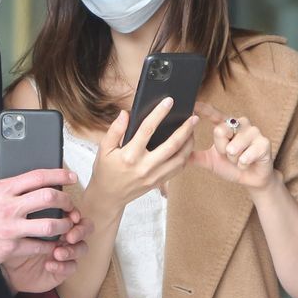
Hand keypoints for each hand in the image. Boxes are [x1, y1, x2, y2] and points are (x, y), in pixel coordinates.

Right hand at [0, 168, 79, 268]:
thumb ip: (9, 189)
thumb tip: (30, 184)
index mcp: (4, 188)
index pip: (38, 176)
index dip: (59, 174)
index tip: (71, 176)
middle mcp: (10, 206)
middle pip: (49, 197)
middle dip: (66, 201)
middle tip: (70, 205)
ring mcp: (11, 228)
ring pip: (49, 225)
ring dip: (63, 226)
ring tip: (66, 226)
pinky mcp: (10, 248)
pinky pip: (38, 247)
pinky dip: (49, 246)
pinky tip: (53, 246)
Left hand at [1, 210, 93, 293]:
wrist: (9, 266)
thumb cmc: (15, 240)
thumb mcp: (17, 224)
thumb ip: (27, 211)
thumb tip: (32, 196)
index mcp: (57, 219)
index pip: (74, 212)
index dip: (76, 213)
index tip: (71, 216)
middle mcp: (65, 234)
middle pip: (85, 228)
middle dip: (81, 231)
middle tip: (70, 236)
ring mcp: (66, 251)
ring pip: (82, 248)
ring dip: (72, 250)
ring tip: (57, 253)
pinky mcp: (63, 269)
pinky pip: (71, 267)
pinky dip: (62, 266)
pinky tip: (49, 265)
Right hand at [86, 97, 196, 224]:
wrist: (108, 196)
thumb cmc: (105, 171)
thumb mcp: (104, 149)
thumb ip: (115, 130)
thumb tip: (125, 114)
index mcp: (129, 155)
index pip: (147, 129)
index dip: (159, 113)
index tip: (168, 102)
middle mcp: (144, 166)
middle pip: (171, 145)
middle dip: (185, 129)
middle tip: (194, 118)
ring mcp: (154, 176)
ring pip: (179, 159)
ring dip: (189, 144)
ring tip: (193, 131)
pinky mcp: (159, 182)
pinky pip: (177, 169)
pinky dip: (185, 157)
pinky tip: (187, 147)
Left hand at [190, 102, 275, 189]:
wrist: (252, 179)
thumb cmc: (232, 166)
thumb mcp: (210, 161)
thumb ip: (195, 155)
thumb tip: (176, 152)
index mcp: (227, 125)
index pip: (214, 114)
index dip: (203, 109)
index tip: (193, 103)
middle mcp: (240, 124)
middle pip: (220, 131)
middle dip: (222, 149)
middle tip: (230, 155)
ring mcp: (254, 131)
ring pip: (232, 146)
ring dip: (234, 159)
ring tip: (240, 159)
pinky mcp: (264, 143)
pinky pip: (245, 156)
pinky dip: (243, 164)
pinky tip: (248, 163)